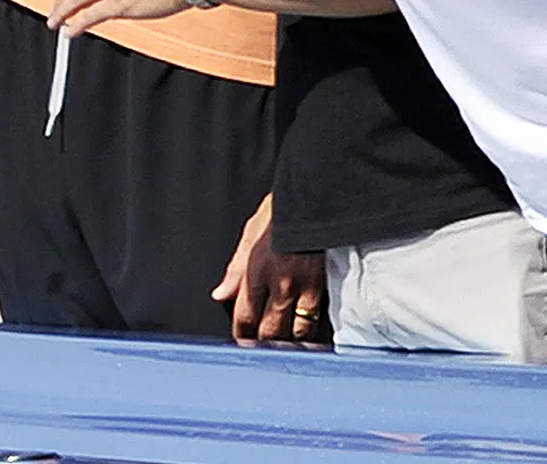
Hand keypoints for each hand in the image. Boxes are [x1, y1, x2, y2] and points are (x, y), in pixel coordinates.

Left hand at [213, 193, 328, 344]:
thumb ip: (235, 270)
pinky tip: (312, 337)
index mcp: (256, 270)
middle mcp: (280, 284)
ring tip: (287, 349)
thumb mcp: (251, 233)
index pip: (245, 318)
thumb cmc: (282, 209)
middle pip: (270, 332)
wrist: (314, 194)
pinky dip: (315, 332)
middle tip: (263, 351)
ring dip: (291, 343)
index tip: (242, 339)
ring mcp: (305, 287)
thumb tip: (220, 294)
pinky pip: (320, 320)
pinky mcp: (326, 285)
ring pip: (297, 332)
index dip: (242, 334)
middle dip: (264, 344)